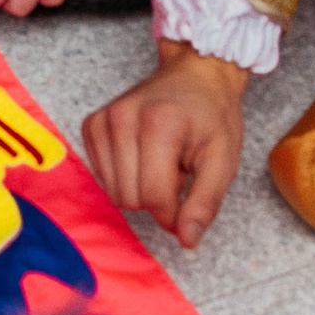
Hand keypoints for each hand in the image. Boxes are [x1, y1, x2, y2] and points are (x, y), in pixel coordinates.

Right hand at [84, 44, 249, 248]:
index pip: (153, 197)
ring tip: (161, 160)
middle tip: (177, 169)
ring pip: (113, 192)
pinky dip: (124, 175)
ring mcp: (102, 120)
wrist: (195, 74)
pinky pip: (102, 177)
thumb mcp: (223, 160)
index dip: (173, 212)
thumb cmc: (211, 116)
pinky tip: (143, 154)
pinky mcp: (91, 125)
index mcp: (159, 124)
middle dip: (156, 196)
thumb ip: (205, 203)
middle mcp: (122, 118)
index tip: (189, 198)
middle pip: (129, 198)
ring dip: (140, 187)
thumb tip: (187, 240)